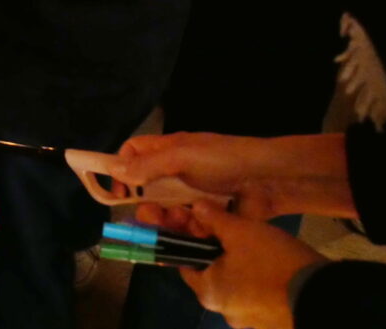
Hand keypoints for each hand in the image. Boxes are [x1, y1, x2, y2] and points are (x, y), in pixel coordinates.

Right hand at [113, 133, 354, 219]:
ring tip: (176, 224)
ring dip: (166, 220)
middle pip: (147, 189)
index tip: (117, 190)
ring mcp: (193, 195)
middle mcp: (177, 172)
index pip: (134, 154)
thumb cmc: (224, 160)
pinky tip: (190, 235)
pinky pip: (188, 226)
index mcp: (169, 151)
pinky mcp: (209, 216)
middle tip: (147, 215)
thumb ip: (149, 164)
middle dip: (144, 203)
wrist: (270, 180)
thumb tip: (115, 170)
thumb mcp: (184, 156)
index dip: (122, 168)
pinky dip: (186, 232)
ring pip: (167, 211)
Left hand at [166, 201, 323, 328]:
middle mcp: (224, 313)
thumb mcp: (241, 232)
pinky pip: (260, 298)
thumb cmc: (272, 262)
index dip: (192, 240)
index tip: (205, 224)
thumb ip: (214, 219)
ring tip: (260, 248)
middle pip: (213, 275)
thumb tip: (196, 208)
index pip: (186, 264)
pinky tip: (275, 267)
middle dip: (220, 253)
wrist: (322, 298)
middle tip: (237, 232)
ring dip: (243, 268)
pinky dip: (262, 283)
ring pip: (238, 287)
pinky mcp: (273, 325)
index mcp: (208, 293)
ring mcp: (250, 323)